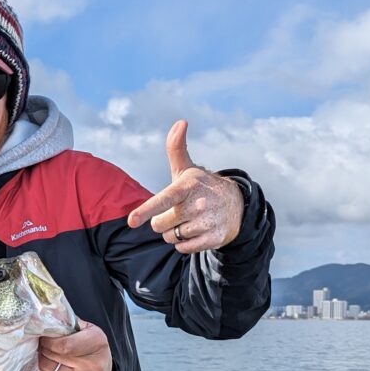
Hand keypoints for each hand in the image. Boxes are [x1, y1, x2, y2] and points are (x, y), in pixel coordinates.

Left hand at [37, 319, 111, 370]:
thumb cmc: (93, 349)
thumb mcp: (90, 331)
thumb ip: (71, 323)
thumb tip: (50, 315)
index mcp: (97, 345)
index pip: (64, 344)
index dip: (49, 340)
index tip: (44, 335)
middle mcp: (91, 366)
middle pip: (54, 354)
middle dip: (44, 346)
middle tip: (42, 341)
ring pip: (47, 366)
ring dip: (43, 357)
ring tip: (46, 351)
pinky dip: (45, 368)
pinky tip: (50, 363)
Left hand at [126, 120, 244, 251]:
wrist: (237, 205)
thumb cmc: (202, 186)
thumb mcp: (187, 169)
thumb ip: (176, 148)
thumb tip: (180, 122)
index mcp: (187, 187)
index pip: (163, 200)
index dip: (146, 210)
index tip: (132, 221)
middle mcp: (197, 205)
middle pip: (160, 225)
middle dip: (163, 222)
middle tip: (177, 212)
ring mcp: (207, 222)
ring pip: (171, 238)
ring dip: (175, 233)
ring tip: (188, 221)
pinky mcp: (214, 238)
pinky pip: (184, 248)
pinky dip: (184, 244)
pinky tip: (195, 232)